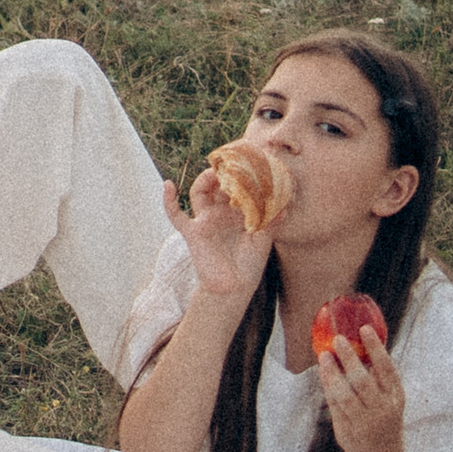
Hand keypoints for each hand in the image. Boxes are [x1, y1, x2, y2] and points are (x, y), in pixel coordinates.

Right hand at [169, 171, 268, 305]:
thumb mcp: (263, 242)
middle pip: (217, 185)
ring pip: (199, 192)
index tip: (249, 162)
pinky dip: (169, 200)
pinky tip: (168, 185)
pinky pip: (176, 215)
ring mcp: (205, 220)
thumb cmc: (249, 265)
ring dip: (204, 180)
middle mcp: (220, 212)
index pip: (238, 187)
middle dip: (224, 173)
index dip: (242, 175)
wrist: (233, 289)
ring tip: (214, 173)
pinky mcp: (192, 232)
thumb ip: (270, 223)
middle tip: (233, 165)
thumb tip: (284, 208)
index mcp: (238, 212)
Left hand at [316, 325, 407, 451]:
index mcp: (395, 398)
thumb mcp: (390, 398)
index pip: (387, 369)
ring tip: (324, 354)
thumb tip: (363, 343)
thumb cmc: (384, 416)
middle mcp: (381, 410)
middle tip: (338, 339)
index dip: (376, 348)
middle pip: (362, 381)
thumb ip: (379, 377)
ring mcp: (364, 422)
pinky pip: (334, 404)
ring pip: (344, 394)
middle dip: (349, 358)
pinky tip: (323, 371)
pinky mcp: (346, 430)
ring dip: (332, 372)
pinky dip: (327, 386)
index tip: (364, 328)